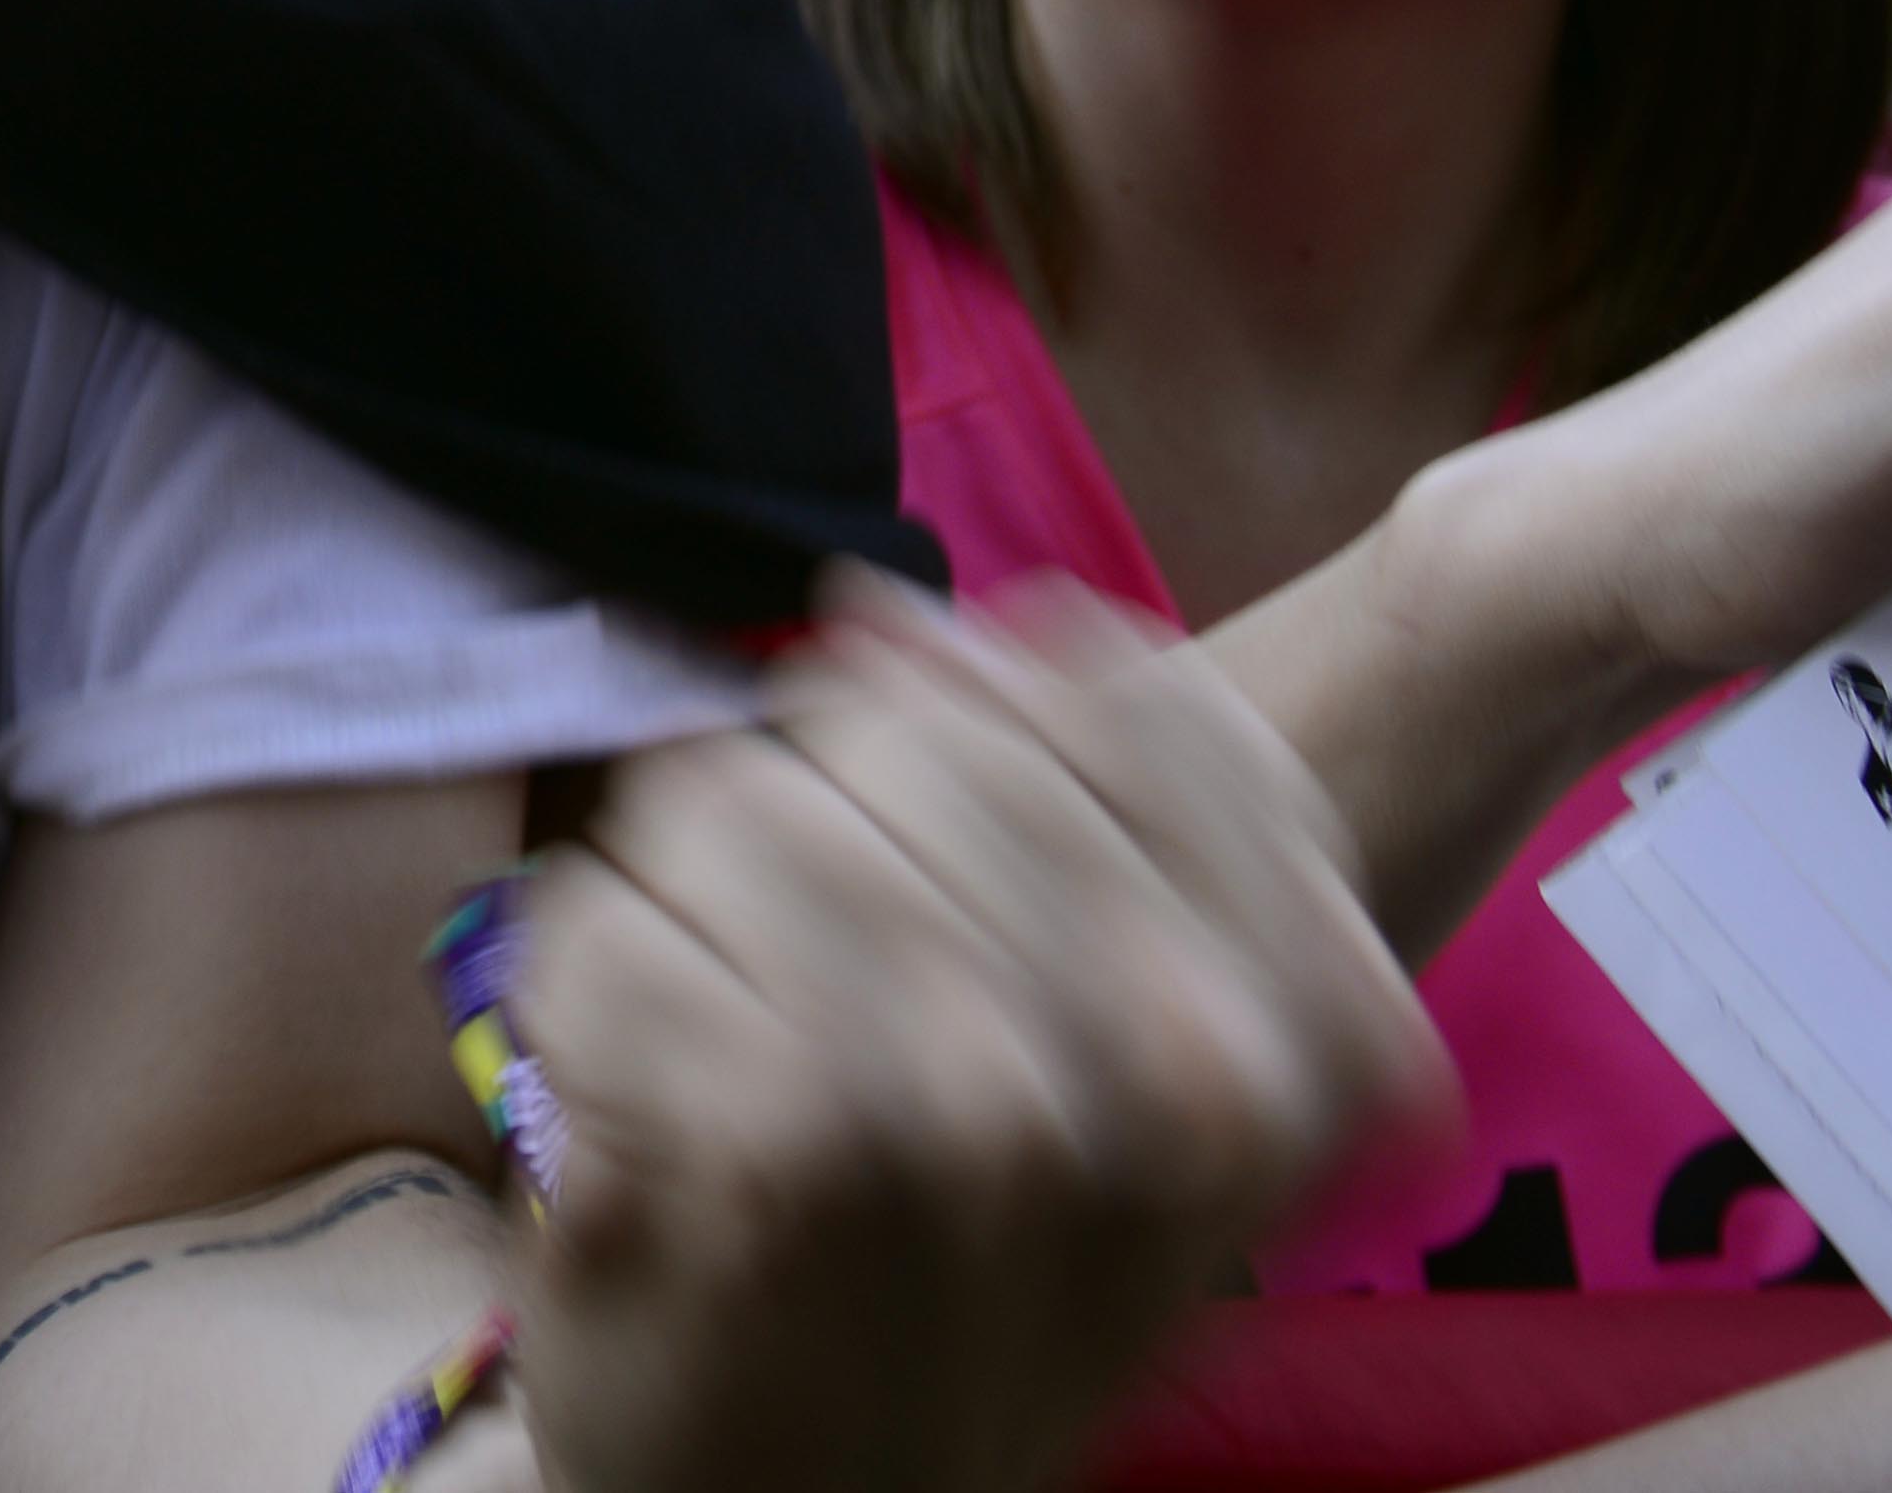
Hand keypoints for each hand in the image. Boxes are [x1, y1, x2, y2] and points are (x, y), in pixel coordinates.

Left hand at [475, 581, 1445, 1492]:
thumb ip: (1083, 827)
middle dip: (817, 816)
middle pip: (913, 723)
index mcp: (1304, 1048)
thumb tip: (900, 610)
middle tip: (811, 996)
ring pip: (743, 798)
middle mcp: (1172, 1071)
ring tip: (734, 1052)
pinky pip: (613, 918)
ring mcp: (974, 1106)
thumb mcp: (1131, 1081)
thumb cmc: (963, 1281)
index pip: (1120, 688)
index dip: (984, 714)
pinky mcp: (770, 1143)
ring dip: (688, 906)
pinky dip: (587, 994)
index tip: (939, 846)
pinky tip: (646, 1114)